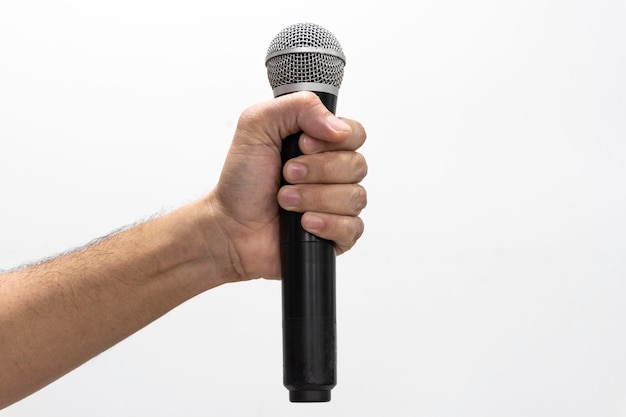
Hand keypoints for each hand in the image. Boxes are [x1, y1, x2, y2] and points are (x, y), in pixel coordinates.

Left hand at [208, 91, 366, 281]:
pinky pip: (353, 227)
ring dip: (315, 198)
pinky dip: (327, 224)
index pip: (354, 133)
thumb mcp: (257, 126)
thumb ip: (297, 107)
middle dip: (317, 171)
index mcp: (320, 144)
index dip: (333, 140)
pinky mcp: (337, 234)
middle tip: (286, 174)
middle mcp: (333, 173)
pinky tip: (304, 223)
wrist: (229, 226)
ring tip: (284, 201)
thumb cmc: (242, 180)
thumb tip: (339, 127)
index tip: (302, 146)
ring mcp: (337, 205)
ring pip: (355, 197)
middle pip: (357, 165)